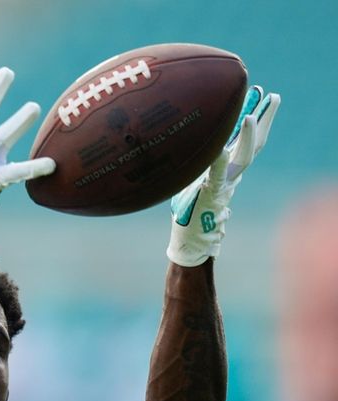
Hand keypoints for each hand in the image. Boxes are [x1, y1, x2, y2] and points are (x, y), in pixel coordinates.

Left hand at [166, 86, 280, 266]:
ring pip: (244, 158)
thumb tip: (190, 143)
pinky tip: (219, 146)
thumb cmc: (187, 213)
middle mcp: (230, 176)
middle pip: (255, 144)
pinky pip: (216, 173)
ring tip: (252, 115)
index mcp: (227, 171)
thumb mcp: (191, 182)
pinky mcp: (211, 194)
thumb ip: (197, 165)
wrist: (190, 242)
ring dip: (249, 137)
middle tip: (273, 96)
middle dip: (265, 120)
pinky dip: (218, 159)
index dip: (254, 122)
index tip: (259, 100)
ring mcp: (224, 184)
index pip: (246, 143)